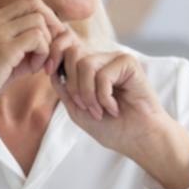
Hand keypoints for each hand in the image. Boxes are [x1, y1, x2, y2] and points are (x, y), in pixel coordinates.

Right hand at [0, 0, 65, 151]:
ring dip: (46, 44)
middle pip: (36, 4)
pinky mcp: (3, 49)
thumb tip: (46, 45)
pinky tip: (32, 70)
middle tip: (48, 50)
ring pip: (39, 22)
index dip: (45, 18)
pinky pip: (37, 38)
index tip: (46, 42)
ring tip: (35, 65)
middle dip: (51, 26)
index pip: (28, 2)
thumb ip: (20, 47)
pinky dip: (42, 53)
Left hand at [50, 39, 188, 188]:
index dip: (55, 58)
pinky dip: (104, 97)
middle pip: (72, 54)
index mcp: (90, 68)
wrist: (139, 139)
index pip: (66, 50)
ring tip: (100, 110)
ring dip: (88, 94)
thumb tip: (51, 70)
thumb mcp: (78, 110)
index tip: (50, 72)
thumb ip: (64, 90)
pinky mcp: (128, 63)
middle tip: (86, 107)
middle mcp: (102, 60)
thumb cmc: (112, 127)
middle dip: (73, 86)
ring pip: (85, 65)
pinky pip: (103, 75)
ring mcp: (115, 60)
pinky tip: (115, 108)